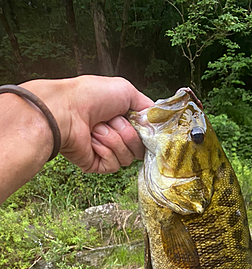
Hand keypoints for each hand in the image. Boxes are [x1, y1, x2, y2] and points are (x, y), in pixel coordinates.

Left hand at [22, 76, 153, 172]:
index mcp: (123, 119)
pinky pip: (114, 165)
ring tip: (97, 128)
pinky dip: (105, 151)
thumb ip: (147, 107)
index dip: (146, 132)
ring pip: (128, 157)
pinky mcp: (97, 164)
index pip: (146, 135)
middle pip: (140, 148)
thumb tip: (157, 122)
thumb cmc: (90, 96)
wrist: (66, 111)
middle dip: (128, 133)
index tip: (143, 125)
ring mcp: (106, 151)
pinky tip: (93, 140)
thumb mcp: (127, 91)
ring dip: (114, 140)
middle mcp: (116, 136)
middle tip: (111, 120)